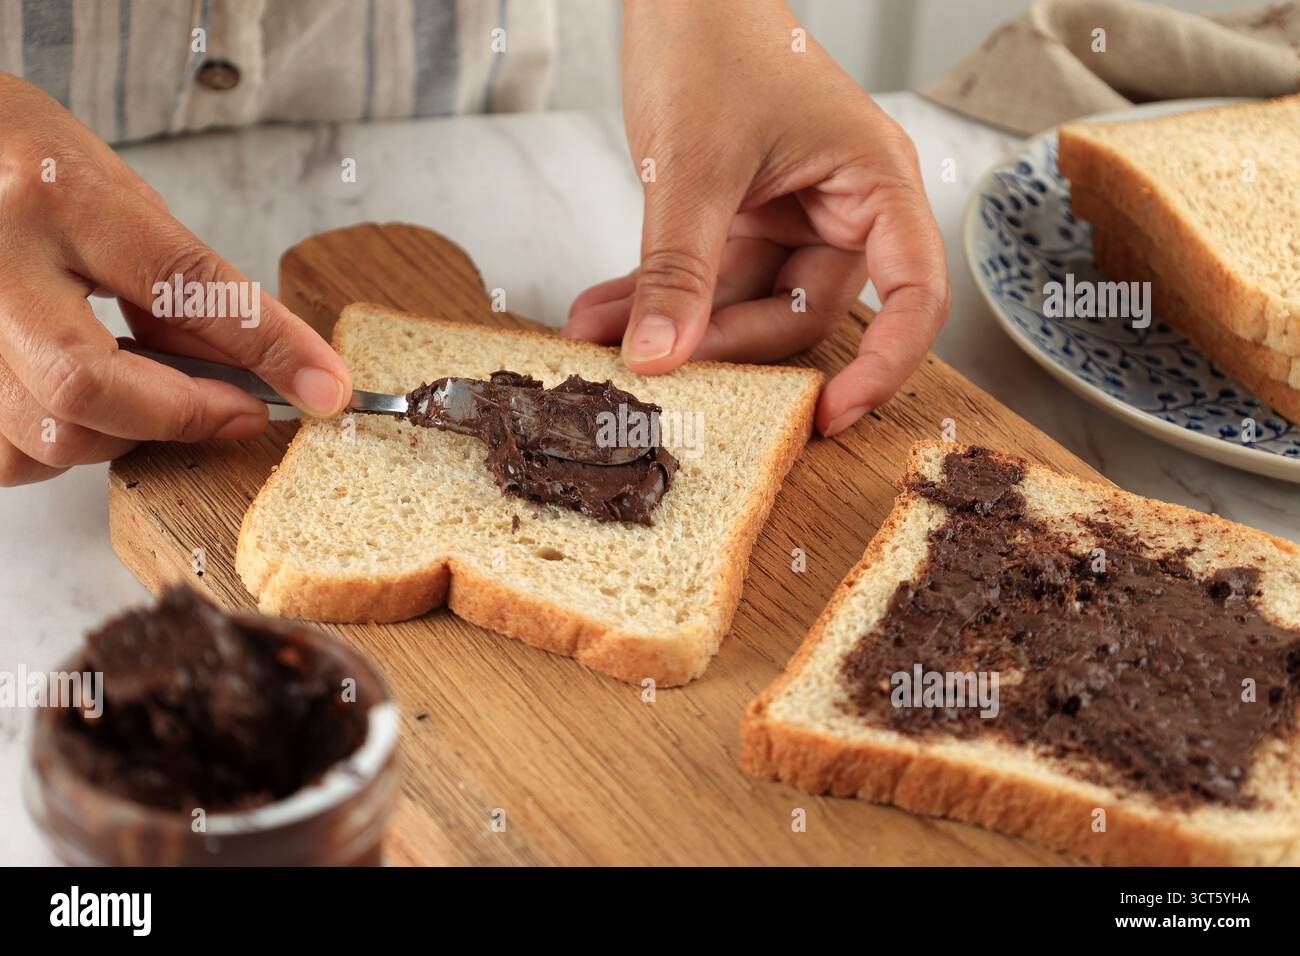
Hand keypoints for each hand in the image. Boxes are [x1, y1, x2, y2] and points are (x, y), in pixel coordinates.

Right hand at [0, 73, 351, 485]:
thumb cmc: (42, 171)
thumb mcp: (127, 206)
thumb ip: (190, 293)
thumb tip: (263, 376)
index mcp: (61, 199)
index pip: (186, 283)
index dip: (267, 347)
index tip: (322, 389)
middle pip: (85, 386)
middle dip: (179, 417)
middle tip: (236, 411)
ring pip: (41, 434)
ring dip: (117, 438)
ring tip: (146, 399)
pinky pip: (4, 454)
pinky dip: (59, 448)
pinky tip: (83, 409)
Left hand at [564, 0, 948, 436]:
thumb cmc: (712, 40)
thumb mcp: (692, 166)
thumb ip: (678, 269)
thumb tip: (659, 358)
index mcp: (875, 183)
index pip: (914, 295)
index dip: (885, 366)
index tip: (831, 417)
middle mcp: (844, 208)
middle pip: (804, 313)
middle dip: (725, 343)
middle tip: (656, 365)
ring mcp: (791, 216)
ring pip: (745, 304)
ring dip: (674, 324)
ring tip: (600, 334)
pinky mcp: (743, 218)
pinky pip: (709, 279)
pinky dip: (660, 297)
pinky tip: (603, 315)